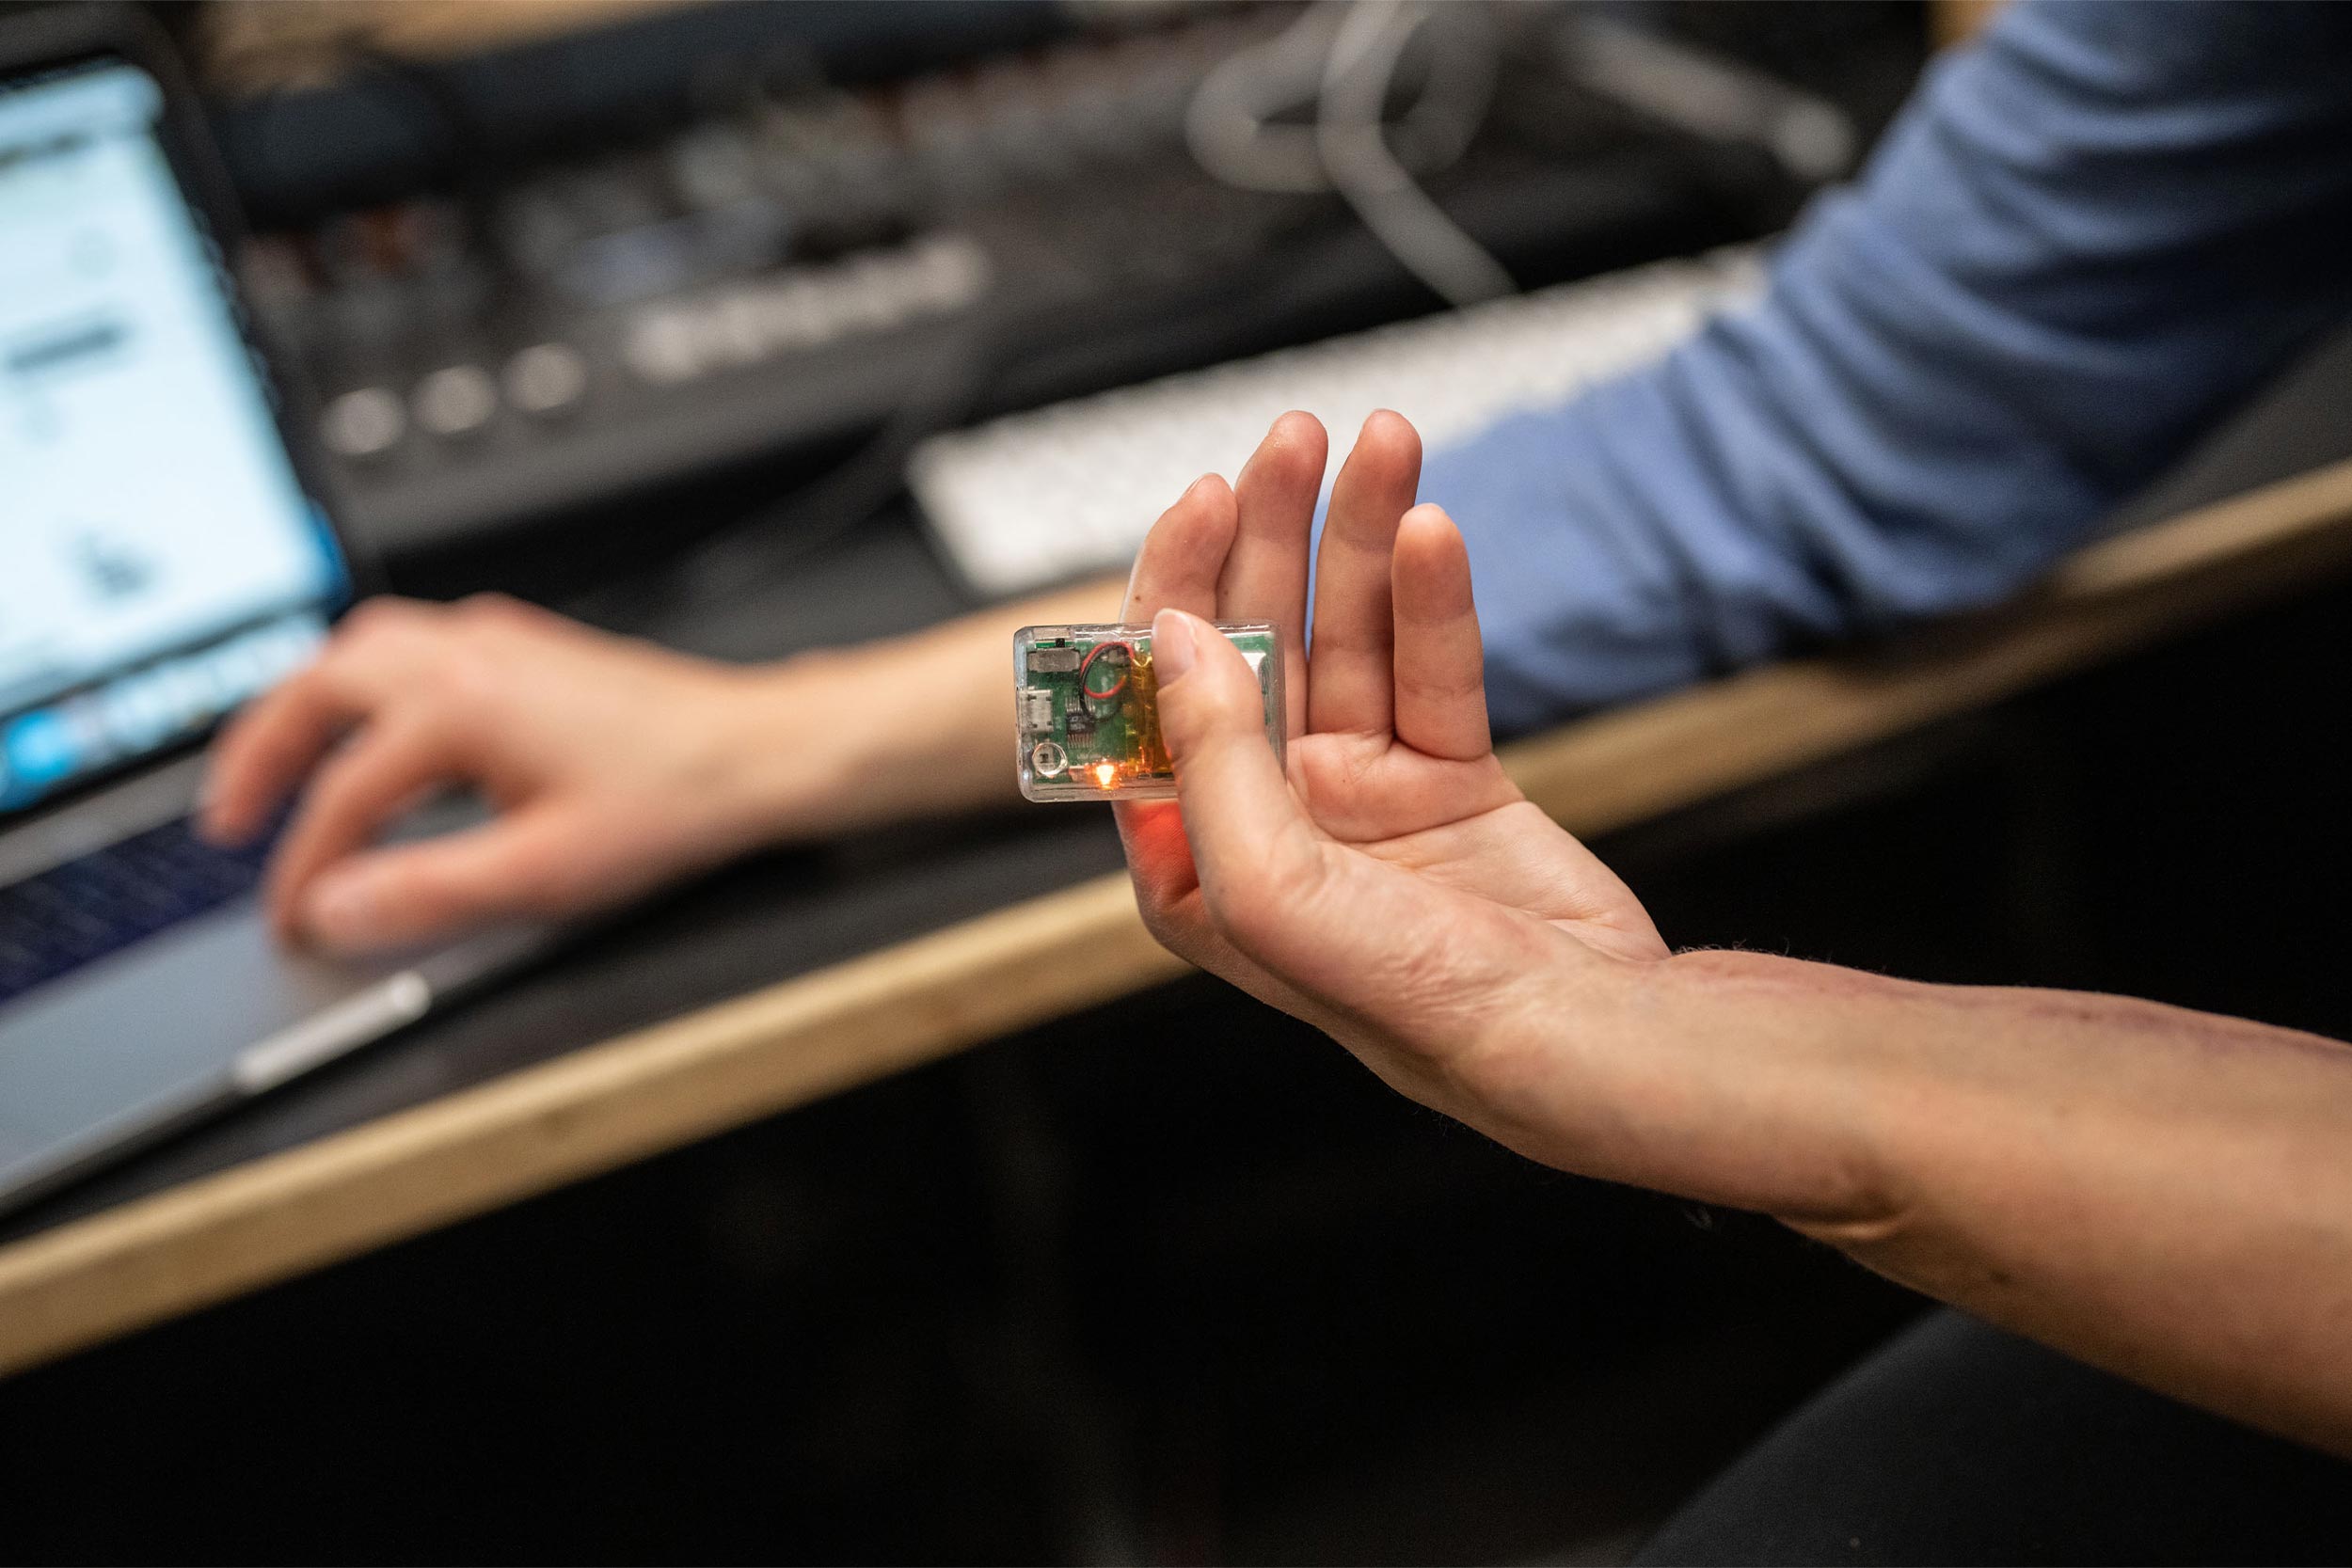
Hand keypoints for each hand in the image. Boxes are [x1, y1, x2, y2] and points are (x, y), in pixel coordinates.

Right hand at [202, 594, 853, 952]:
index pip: (344, 795)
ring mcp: (498, 639)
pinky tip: (377, 728)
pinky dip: (366, 687)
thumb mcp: (544, 872)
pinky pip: (411, 646)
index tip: (294, 915)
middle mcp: (469, 652)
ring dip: (308, 705)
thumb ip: (428, 894)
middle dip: (262, 751)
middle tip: (230, 816)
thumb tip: (338, 909)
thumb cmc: (676, 799)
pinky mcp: (526, 645)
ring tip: (282, 764)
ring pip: (361, 648)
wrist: (760, 752)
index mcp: (460, 703)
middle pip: (320, 686)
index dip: (306, 868)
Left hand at [1117, 410, 1683, 1175]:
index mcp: (1201, 873)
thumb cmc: (1439, 1015)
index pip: (1157, 706)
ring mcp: (1361, 800)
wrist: (1607, 1043)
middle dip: (1266, 537)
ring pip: (1345, 639)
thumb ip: (1216, 768)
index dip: (1169, 592)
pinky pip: (1429, 668)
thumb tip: (1174, 643)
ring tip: (1385, 446)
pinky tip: (1432, 531)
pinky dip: (1432, 600)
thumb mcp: (1284, 900)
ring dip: (1357, 540)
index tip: (1201, 502)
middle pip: (1248, 648)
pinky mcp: (1448, 780)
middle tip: (1293, 440)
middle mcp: (1272, 829)